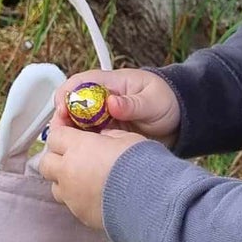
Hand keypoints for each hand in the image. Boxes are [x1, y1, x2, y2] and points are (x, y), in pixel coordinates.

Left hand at [37, 124, 145, 231]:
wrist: (149, 201)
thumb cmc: (141, 165)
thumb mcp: (127, 138)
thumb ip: (109, 136)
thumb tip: (103, 138)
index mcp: (78, 147)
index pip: (54, 135)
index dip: (60, 131)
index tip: (67, 130)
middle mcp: (68, 171)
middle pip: (46, 162)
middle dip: (55, 156)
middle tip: (71, 154)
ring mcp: (71, 196)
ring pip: (54, 185)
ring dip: (63, 179)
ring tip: (81, 177)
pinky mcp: (80, 214)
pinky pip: (70, 203)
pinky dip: (77, 197)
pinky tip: (94, 194)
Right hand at [53, 68, 179, 145]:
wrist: (179, 120)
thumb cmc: (166, 101)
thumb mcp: (152, 101)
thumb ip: (132, 103)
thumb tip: (112, 103)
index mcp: (110, 83)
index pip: (79, 83)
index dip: (66, 96)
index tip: (63, 111)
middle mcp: (101, 100)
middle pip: (71, 106)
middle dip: (62, 120)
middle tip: (61, 135)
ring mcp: (102, 118)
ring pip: (76, 125)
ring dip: (71, 136)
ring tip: (72, 149)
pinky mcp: (106, 135)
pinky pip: (88, 140)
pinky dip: (83, 148)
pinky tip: (85, 157)